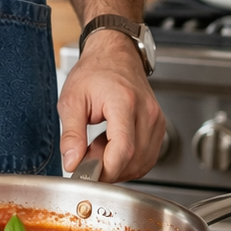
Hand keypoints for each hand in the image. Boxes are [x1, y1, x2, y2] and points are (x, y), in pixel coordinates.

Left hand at [57, 29, 163, 181]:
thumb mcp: (71, 99)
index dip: (106, 170)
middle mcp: (147, 112)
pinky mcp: (159, 128)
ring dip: (118, 167)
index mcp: (124, 102)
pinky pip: (147, 158)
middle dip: (108, 169)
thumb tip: (72, 163)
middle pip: (133, 160)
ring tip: (98, 148)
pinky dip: (128, 161)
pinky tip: (112, 148)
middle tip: (86, 157)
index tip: (87, 175)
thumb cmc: (94, 72)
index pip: (123, 149)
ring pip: (142, 164)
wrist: (115, 55)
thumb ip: (71, 134)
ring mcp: (157, 121)